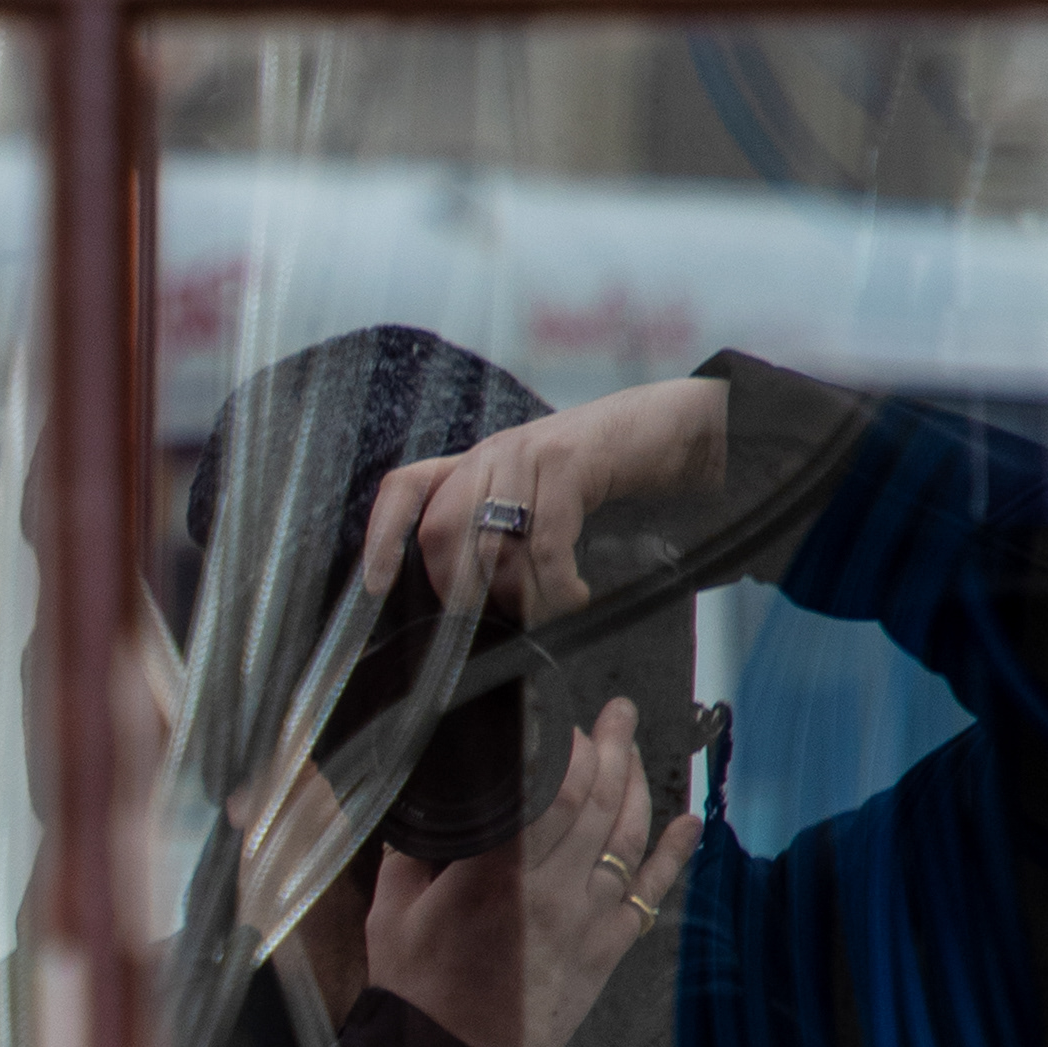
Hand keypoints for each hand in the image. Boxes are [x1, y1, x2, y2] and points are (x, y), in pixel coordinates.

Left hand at [364, 378, 728, 627]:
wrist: (672, 429)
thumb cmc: (603, 480)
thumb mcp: (541, 508)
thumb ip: (505, 544)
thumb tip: (478, 611)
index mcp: (474, 467)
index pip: (405, 489)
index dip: (382, 535)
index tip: (375, 585)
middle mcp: (489, 455)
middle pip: (443, 531)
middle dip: (466, 588)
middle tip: (505, 617)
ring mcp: (524, 453)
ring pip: (495, 544)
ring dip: (523, 594)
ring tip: (553, 610)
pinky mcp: (565, 460)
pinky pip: (545, 540)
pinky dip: (558, 584)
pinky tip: (578, 596)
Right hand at [366, 694, 701, 1046]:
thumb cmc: (416, 992)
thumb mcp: (394, 910)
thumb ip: (412, 851)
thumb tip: (426, 806)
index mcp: (497, 875)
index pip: (555, 793)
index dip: (571, 749)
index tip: (565, 723)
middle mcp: (551, 893)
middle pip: (599, 804)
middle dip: (612, 748)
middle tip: (617, 713)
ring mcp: (584, 924)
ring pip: (627, 841)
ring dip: (639, 788)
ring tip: (636, 749)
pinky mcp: (602, 954)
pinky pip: (648, 898)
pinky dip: (673, 858)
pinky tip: (687, 824)